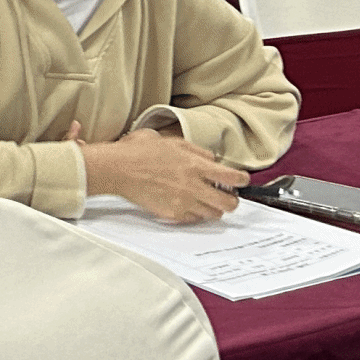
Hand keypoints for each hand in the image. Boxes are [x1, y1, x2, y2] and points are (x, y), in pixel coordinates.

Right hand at [80, 128, 249, 222]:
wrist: (116, 169)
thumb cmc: (138, 151)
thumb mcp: (171, 140)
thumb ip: (195, 150)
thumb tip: (210, 158)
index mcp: (196, 165)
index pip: (234, 178)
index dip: (242, 180)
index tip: (240, 180)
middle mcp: (194, 185)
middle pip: (230, 203)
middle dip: (231, 200)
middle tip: (225, 196)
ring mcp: (184, 202)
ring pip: (214, 214)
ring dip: (213, 208)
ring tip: (204, 200)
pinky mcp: (172, 213)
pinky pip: (194, 219)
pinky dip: (194, 214)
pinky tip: (186, 204)